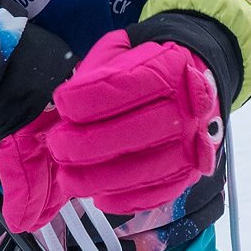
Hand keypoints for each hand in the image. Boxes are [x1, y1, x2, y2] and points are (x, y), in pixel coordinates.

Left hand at [0, 30, 221, 233]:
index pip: (125, 86)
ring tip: (67, 178)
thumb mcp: (121, 51)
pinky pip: (156, 194)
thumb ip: (95, 70)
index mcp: (169, 68)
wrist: (193, 81)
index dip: (87, 99)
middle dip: (85, 144)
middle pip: (132, 133)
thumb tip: (66, 104)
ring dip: (98, 179)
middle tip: (57, 145)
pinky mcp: (189, 172)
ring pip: (142, 170)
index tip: (62, 103)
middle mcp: (186, 108)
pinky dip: (124, 200)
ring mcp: (191, 144)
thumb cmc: (145, 68)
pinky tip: (98, 195)